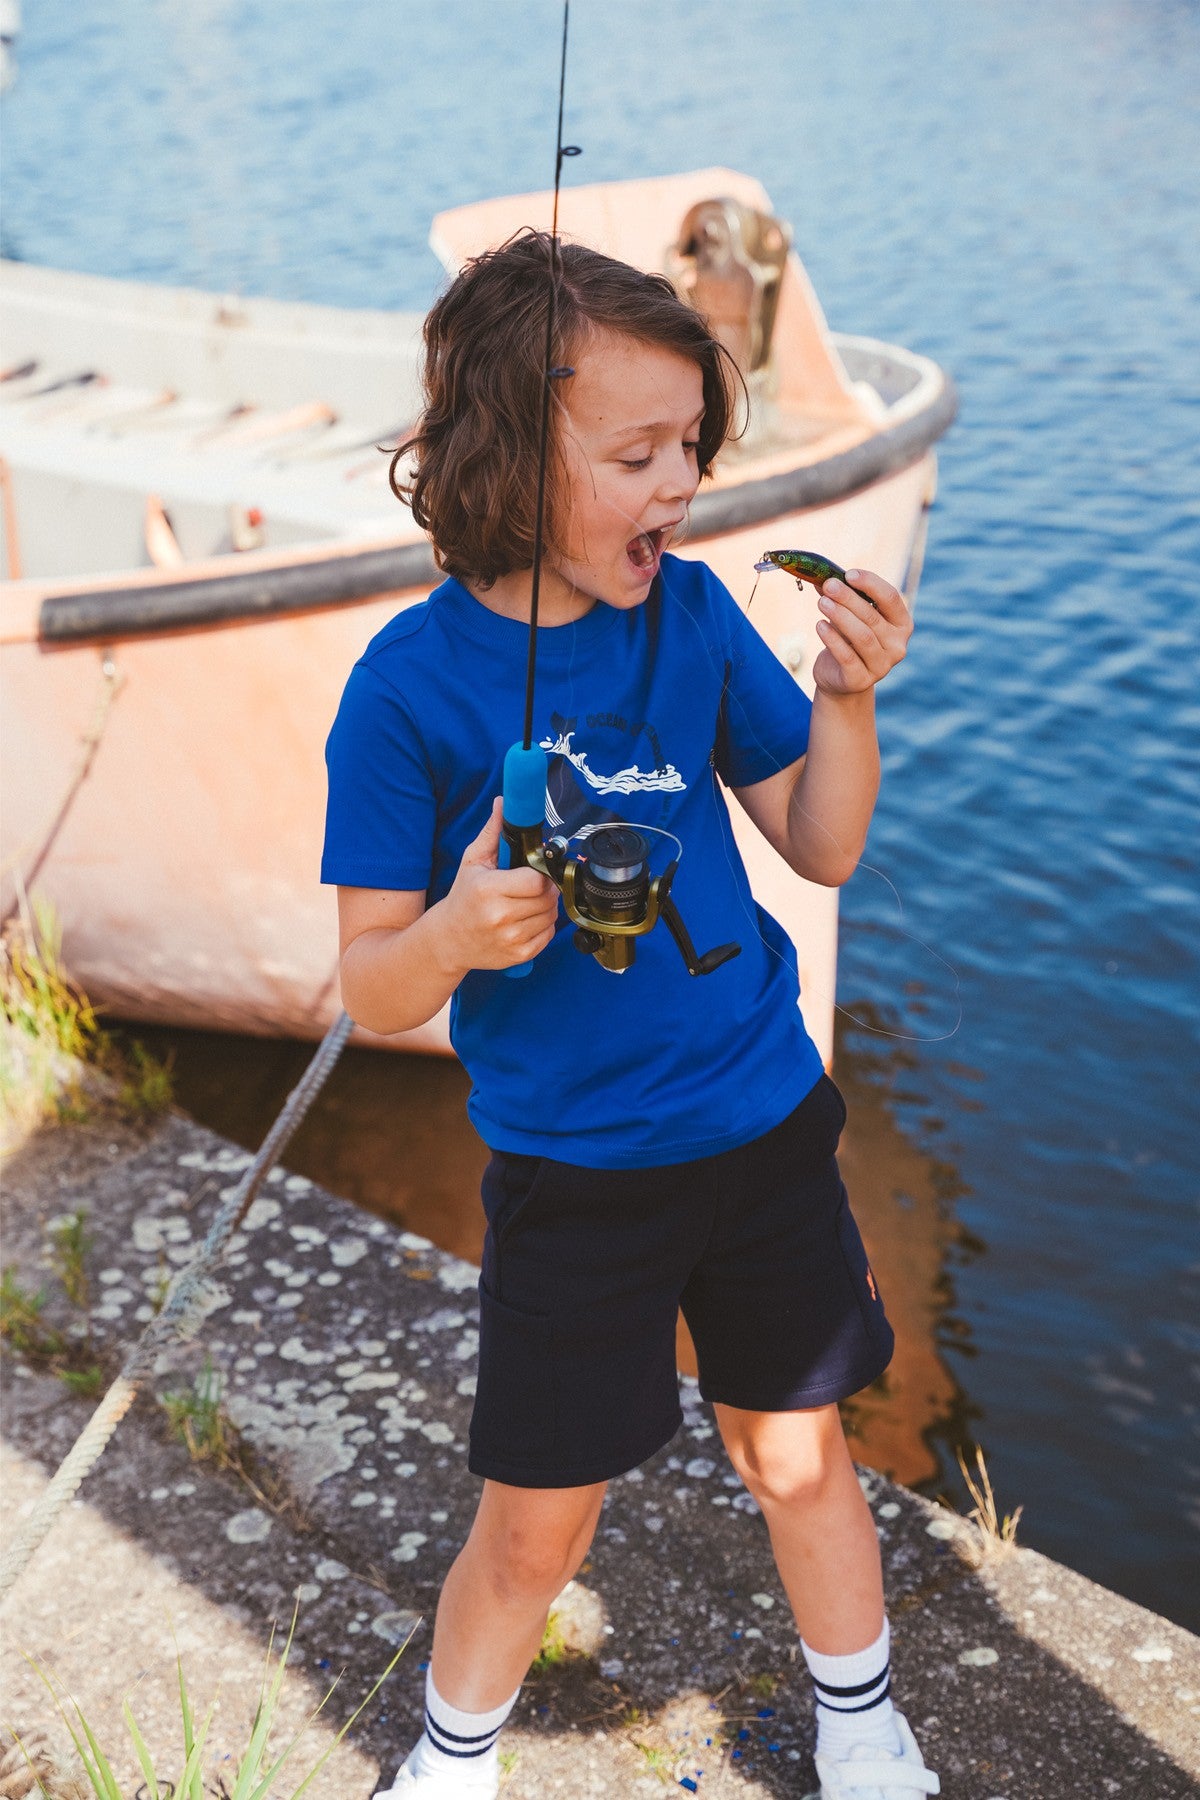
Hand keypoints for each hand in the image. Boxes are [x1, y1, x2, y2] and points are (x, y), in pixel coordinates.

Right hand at [438, 798, 559, 972]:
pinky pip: (548, 935)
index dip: (541, 875)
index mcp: (489, 889)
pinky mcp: (519, 955)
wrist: (448, 940)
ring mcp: (511, 939)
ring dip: (546, 907)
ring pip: (551, 916)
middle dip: (546, 889)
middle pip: (548, 897)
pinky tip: (525, 920)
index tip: (535, 872)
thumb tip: (503, 803)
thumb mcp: (472, 862)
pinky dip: (543, 926)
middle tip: (532, 886)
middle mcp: (500, 916)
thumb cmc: (462, 898)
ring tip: (526, 903)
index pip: (537, 880)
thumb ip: (492, 832)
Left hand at [812, 568, 911, 697]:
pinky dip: (832, 639)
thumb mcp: (849, 616)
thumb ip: (840, 597)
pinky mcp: (861, 680)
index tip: (849, 574)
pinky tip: (820, 625)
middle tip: (829, 586)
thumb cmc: (848, 640)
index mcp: (901, 625)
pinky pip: (847, 656)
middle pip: (873, 616)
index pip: (891, 598)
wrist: (840, 678)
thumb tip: (821, 575)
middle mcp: (897, 646)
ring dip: (840, 616)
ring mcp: (882, 666)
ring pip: (862, 636)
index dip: (871, 583)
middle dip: (848, 598)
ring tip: (822, 602)